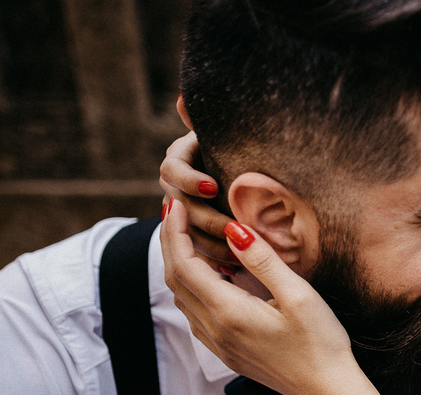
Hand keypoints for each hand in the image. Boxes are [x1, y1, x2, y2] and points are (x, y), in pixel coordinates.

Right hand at [159, 131, 237, 268]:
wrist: (248, 177)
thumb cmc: (240, 149)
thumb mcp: (227, 135)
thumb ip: (205, 119)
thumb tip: (183, 99)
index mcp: (180, 159)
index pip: (171, 169)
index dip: (189, 180)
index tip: (213, 187)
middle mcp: (175, 186)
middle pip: (181, 207)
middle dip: (208, 220)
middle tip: (236, 228)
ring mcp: (182, 213)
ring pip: (187, 235)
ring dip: (211, 245)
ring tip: (238, 254)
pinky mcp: (194, 235)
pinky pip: (198, 252)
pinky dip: (216, 260)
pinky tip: (236, 269)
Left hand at [162, 198, 353, 394]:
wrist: (328, 390)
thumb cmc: (321, 343)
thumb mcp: (298, 295)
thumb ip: (262, 261)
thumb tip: (232, 231)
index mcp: (229, 312)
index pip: (184, 264)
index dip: (175, 231)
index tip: (176, 204)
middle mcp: (216, 330)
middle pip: (175, 279)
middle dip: (171, 243)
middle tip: (175, 212)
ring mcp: (219, 344)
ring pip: (182, 298)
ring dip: (180, 265)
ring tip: (190, 239)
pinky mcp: (227, 352)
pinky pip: (195, 315)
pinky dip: (192, 288)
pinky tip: (210, 277)